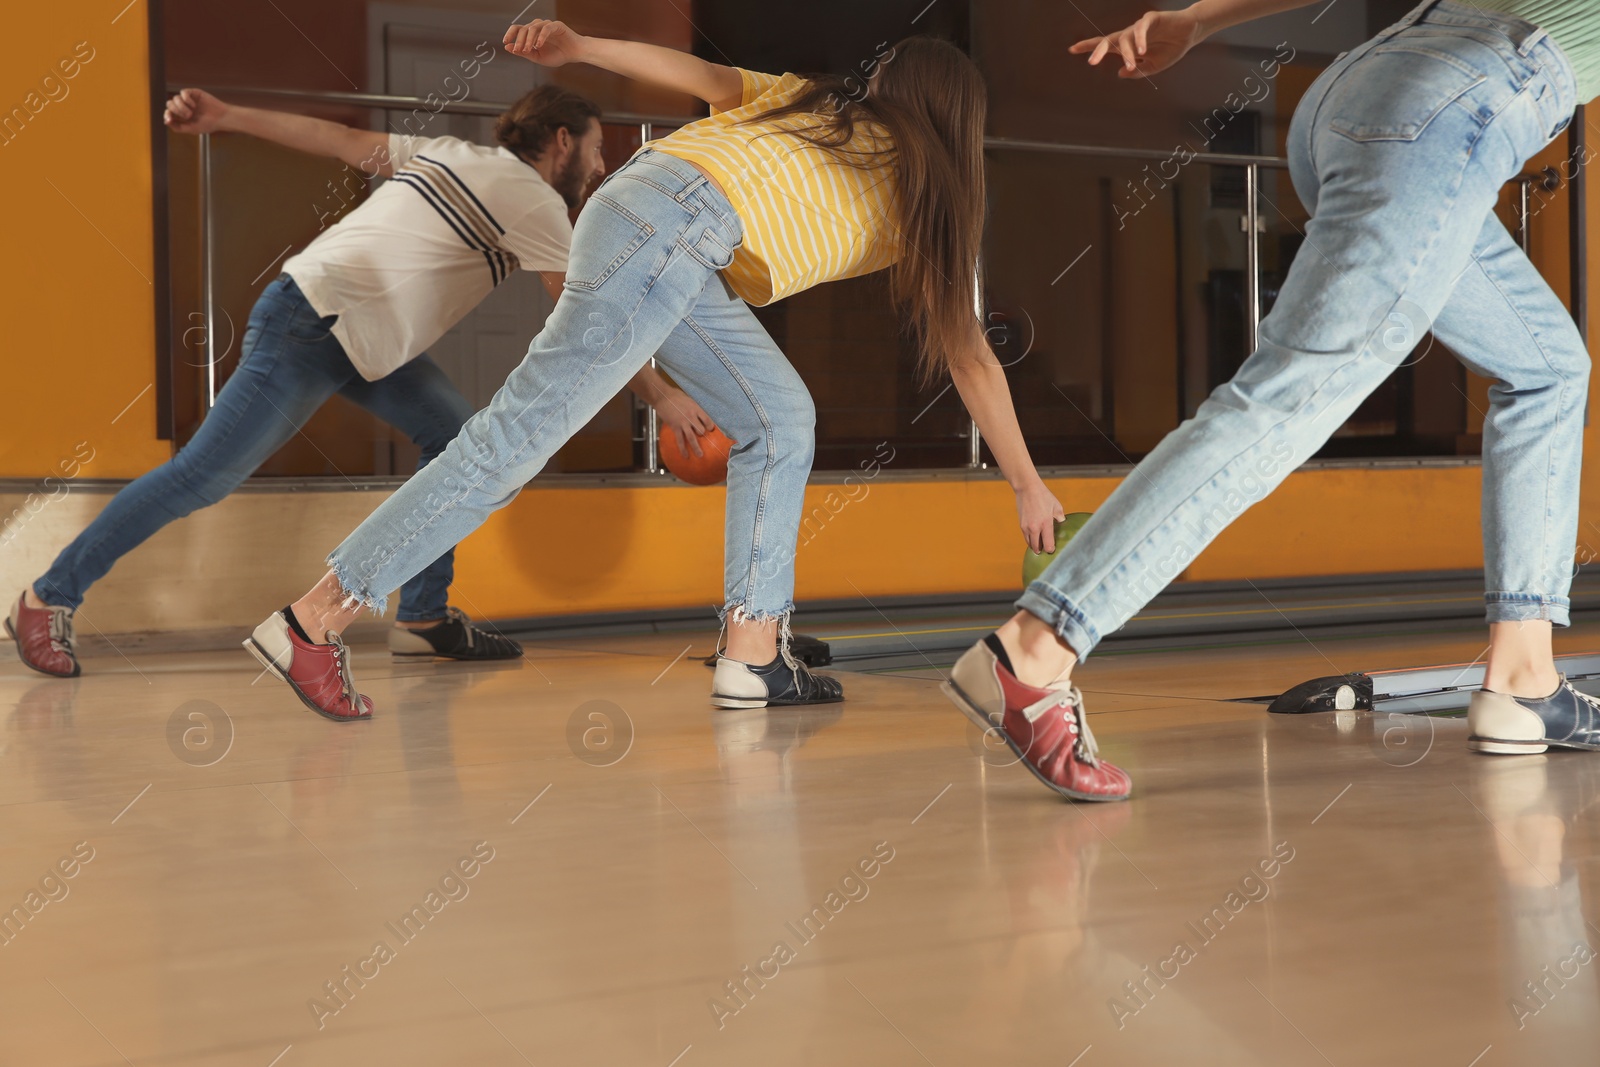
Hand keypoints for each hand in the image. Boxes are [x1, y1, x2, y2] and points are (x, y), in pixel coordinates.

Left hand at [163, 88, 228, 134]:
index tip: (169, 119)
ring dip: (181, 107)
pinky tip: (194, 105)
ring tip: (191, 112)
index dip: (167, 115)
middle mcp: (184, 107)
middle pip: (170, 104)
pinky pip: (183, 92)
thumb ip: (178, 127)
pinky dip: (186, 99)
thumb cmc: (209, 124)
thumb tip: (166, 121)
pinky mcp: (194, 93)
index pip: (168, 112)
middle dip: (176, 111)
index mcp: (182, 116)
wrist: (221, 118)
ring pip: (175, 98)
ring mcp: (188, 99)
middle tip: (188, 116)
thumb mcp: (191, 129)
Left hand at [503, 20, 587, 66]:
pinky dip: (541, 37)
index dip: (510, 34)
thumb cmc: (557, 55)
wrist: (574, 54)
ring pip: (533, 28)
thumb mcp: (538, 57)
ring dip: (528, 39)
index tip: (505, 42)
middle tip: (519, 50)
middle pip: (523, 29)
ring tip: (529, 49)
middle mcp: (538, 27)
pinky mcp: (556, 25)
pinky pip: (546, 28)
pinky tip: (539, 45)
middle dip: (519, 40)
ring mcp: (547, 25)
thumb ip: (524, 53)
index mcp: (532, 34)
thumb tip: (508, 47)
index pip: (517, 29)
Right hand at [655, 387, 716, 457]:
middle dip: (703, 435)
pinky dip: (683, 449)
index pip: (707, 420)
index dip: (711, 427)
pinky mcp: (675, 427)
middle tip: (703, 439)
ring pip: (692, 438)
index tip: (711, 430)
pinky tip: (685, 455)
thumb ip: (694, 409)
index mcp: (696, 409)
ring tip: (700, 455)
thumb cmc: (675, 396)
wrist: (663, 397)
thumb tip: (698, 415)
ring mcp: (683, 423)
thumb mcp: (689, 400)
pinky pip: (680, 440)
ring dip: (697, 448)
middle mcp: (691, 417)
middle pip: (701, 430)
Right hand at [1016, 481, 1066, 553]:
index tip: (1053, 550)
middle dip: (1042, 550)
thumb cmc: (1043, 496)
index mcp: (1046, 523)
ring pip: (1030, 544)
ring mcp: (1026, 527)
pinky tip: (1034, 539)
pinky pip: (1026, 537)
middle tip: (1046, 551)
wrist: (1027, 489)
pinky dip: (1030, 540)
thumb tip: (1062, 524)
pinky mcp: (1021, 525)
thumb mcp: (1056, 506)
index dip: (1051, 549)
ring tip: (1040, 547)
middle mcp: (1035, 528)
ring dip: (1035, 546)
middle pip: (1037, 547)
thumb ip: (1060, 517)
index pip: (1048, 544)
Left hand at [1068, 9, 1202, 77]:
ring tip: (1130, 65)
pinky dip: (1140, 39)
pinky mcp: (1152, 19)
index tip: (1071, 49)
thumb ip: (1136, 71)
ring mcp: (1140, 27)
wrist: (1190, 34)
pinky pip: (1141, 28)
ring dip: (1128, 54)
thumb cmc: (1170, 49)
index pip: (1105, 45)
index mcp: (1128, 46)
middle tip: (1091, 62)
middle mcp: (1130, 35)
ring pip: (1127, 39)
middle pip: (1109, 40)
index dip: (1089, 47)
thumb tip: (1119, 73)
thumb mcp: (1153, 67)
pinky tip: (1141, 51)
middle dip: (1098, 50)